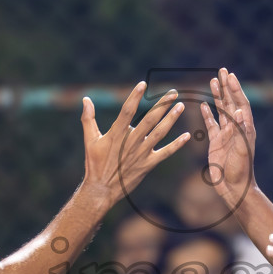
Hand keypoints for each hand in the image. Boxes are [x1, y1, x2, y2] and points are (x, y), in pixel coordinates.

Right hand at [81, 82, 189, 209]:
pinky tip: (187, 136)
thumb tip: (85, 99)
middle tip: (173, 92)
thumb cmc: (94, 163)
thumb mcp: (89, 139)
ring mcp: (141, 153)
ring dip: (171, 119)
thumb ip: (88, 118)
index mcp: (116, 134)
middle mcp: (131, 141)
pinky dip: (177, 144)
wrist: (101, 189)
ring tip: (180, 106)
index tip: (143, 84)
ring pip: (160, 133)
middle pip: (149, 119)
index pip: (127, 110)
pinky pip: (165, 153)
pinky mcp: (148, 164)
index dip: (135, 96)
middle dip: (162, 104)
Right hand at [200, 69, 257, 202]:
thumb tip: (240, 111)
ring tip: (213, 81)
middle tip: (222, 71)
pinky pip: (211, 124)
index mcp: (245, 128)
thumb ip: (240, 131)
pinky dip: (207, 114)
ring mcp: (226, 135)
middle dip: (227, 87)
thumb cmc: (241, 170)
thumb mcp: (241, 150)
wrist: (234, 187)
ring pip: (221, 111)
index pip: (241, 103)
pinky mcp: (216, 142)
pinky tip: (203, 105)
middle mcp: (236, 128)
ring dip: (218, 96)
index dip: (236, 89)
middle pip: (231, 103)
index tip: (230, 75)